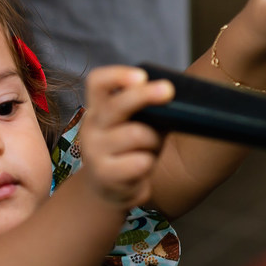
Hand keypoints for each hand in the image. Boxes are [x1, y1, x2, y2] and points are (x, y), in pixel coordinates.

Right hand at [79, 67, 173, 209]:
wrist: (108, 190)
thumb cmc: (129, 150)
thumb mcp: (136, 124)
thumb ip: (148, 110)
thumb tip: (173, 97)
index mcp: (99, 108)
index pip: (98, 82)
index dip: (117, 75)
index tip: (141, 76)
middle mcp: (92, 127)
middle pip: (116, 105)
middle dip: (144, 95)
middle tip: (168, 90)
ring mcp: (94, 151)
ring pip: (137, 134)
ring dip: (153, 141)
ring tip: (151, 148)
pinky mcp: (105, 174)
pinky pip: (140, 162)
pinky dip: (148, 163)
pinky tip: (142, 167)